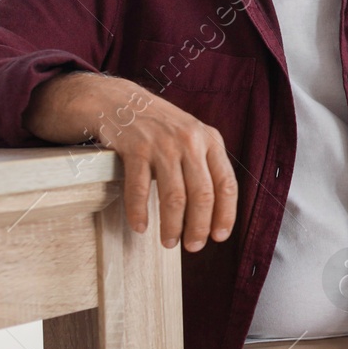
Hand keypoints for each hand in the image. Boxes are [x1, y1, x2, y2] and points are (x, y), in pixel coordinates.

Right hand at [23, 71, 237, 251]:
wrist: (121, 102)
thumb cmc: (161, 128)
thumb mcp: (193, 138)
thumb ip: (206, 166)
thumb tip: (215, 214)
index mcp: (211, 140)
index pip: (227, 184)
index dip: (225, 214)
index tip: (219, 236)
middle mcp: (190, 142)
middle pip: (201, 195)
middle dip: (199, 227)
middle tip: (193, 246)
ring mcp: (162, 144)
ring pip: (174, 196)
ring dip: (172, 225)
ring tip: (169, 242)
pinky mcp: (135, 148)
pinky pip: (139, 189)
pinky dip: (139, 212)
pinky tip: (141, 227)